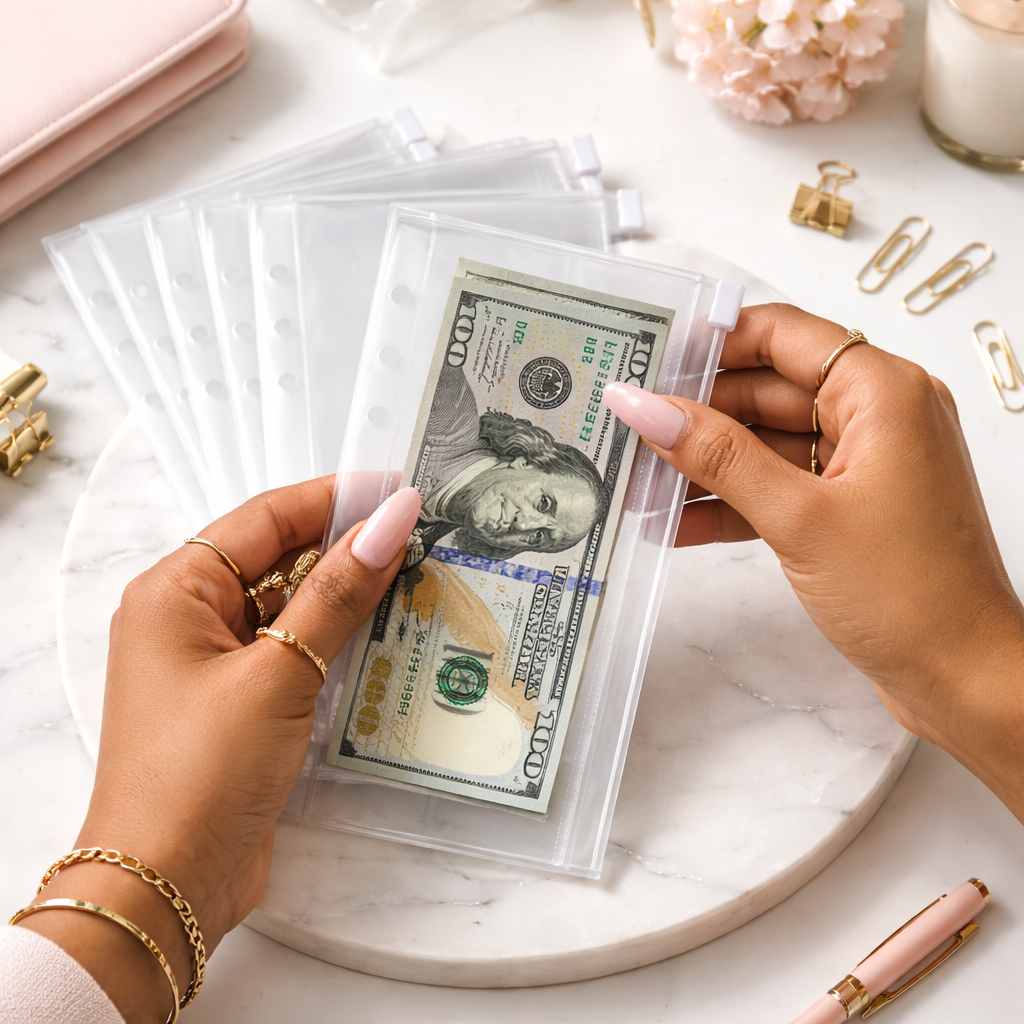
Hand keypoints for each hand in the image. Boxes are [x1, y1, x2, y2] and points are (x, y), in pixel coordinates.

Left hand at [16, 480, 420, 1022]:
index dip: (335, 499)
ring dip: (346, 596)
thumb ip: (338, 593)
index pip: (265, 518)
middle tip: (419, 536)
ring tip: (416, 578)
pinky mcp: (240, 702)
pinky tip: (386, 635)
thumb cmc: (203, 772)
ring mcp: (213, 662)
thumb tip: (392, 519)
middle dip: (345, 548)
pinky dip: (335, 640)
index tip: (399, 490)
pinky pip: (293, 649)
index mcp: (176, 590)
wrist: (167, 886)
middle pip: (278, 558)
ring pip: (290, 605)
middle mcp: (189, 617)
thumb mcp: (279, 671)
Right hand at [605, 304, 1023, 821]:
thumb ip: (717, 456)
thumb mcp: (798, 517)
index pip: (783, 335)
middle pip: (767, 389)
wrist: (962, 677)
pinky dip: (730, 500)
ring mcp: (862, 465)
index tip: (652, 357)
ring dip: (707, 463)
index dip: (713, 341)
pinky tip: (676, 520)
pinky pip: (777, 486)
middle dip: (698, 412)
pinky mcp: (847, 508)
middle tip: (632, 425)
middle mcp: (877, 417)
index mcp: (883, 393)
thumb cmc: (912, 595)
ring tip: (641, 477)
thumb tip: (648, 407)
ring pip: (766, 443)